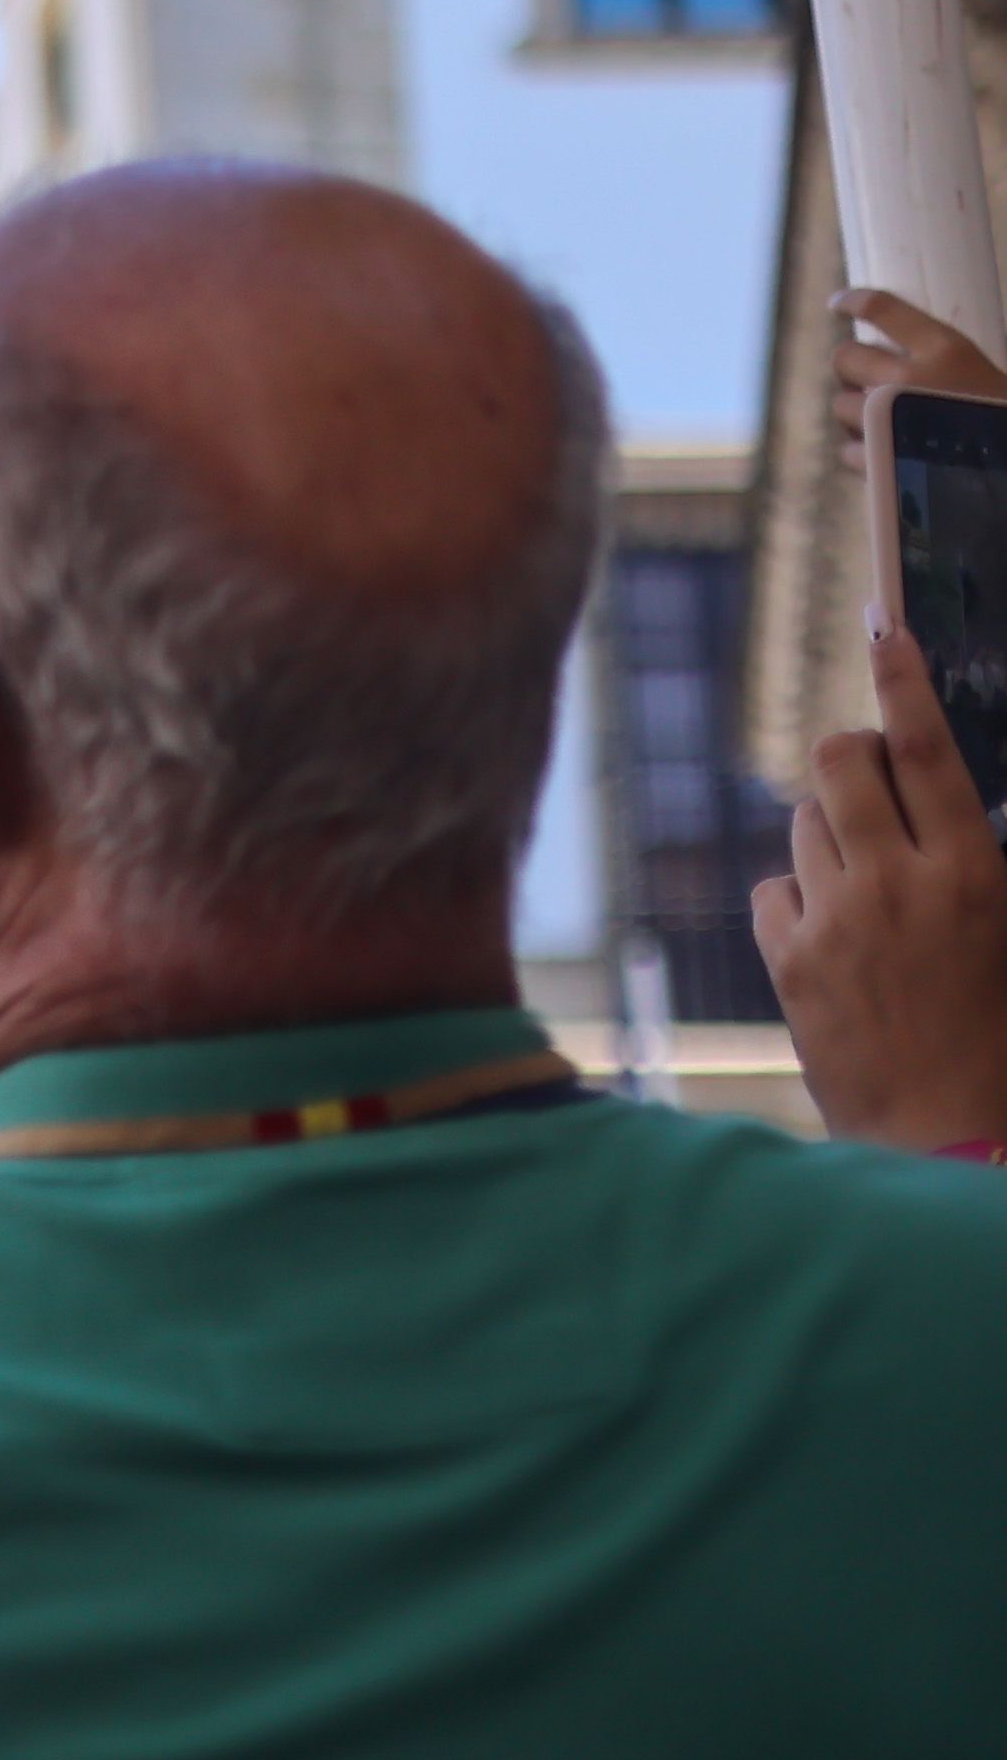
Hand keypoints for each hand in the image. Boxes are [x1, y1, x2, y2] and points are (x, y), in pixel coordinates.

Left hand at [755, 620, 1006, 1151]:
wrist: (952, 1130)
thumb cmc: (1004, 1036)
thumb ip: (972, 860)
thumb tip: (943, 808)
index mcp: (975, 871)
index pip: (924, 750)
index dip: (901, 683)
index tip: (884, 629)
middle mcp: (899, 883)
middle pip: (838, 764)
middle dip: (846, 753)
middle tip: (866, 772)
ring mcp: (837, 921)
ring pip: (803, 824)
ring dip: (829, 832)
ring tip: (867, 881)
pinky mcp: (790, 962)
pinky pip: (776, 890)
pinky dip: (798, 898)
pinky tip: (832, 932)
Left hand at [830, 288, 1006, 465]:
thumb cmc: (998, 415)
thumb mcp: (977, 372)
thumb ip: (934, 362)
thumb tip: (887, 359)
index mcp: (943, 349)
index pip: (883, 309)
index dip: (854, 301)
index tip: (839, 304)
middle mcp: (908, 377)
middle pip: (845, 357)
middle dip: (852, 367)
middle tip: (867, 379)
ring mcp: (886, 418)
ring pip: (839, 404)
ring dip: (855, 412)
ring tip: (884, 422)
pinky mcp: (875, 457)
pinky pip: (846, 448)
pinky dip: (861, 451)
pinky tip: (884, 452)